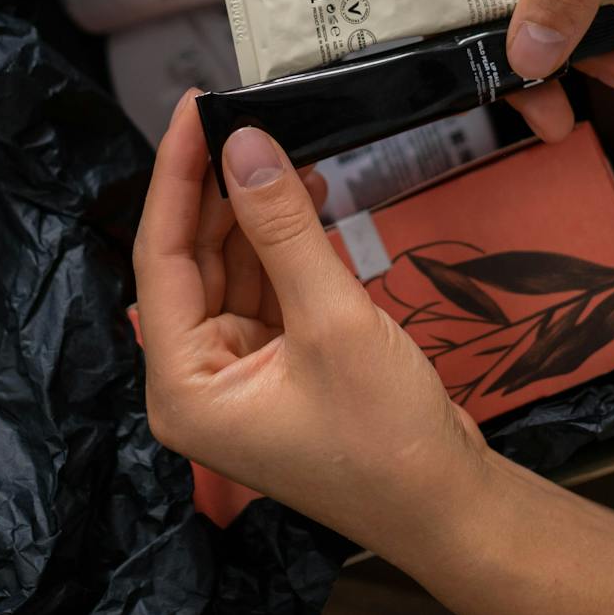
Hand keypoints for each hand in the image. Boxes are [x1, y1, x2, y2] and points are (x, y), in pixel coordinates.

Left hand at [134, 94, 613, 614]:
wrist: (451, 506)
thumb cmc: (386, 436)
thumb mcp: (332, 321)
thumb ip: (283, 228)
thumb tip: (244, 144)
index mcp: (182, 383)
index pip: (162, 257)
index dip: (176, 176)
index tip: (194, 108)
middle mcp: (196, 379)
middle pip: (192, 260)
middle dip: (217, 188)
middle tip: (239, 113)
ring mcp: (239, 375)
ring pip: (231, 269)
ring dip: (255, 211)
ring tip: (279, 143)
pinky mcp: (279, 368)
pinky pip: (267, 289)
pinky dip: (284, 244)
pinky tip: (304, 194)